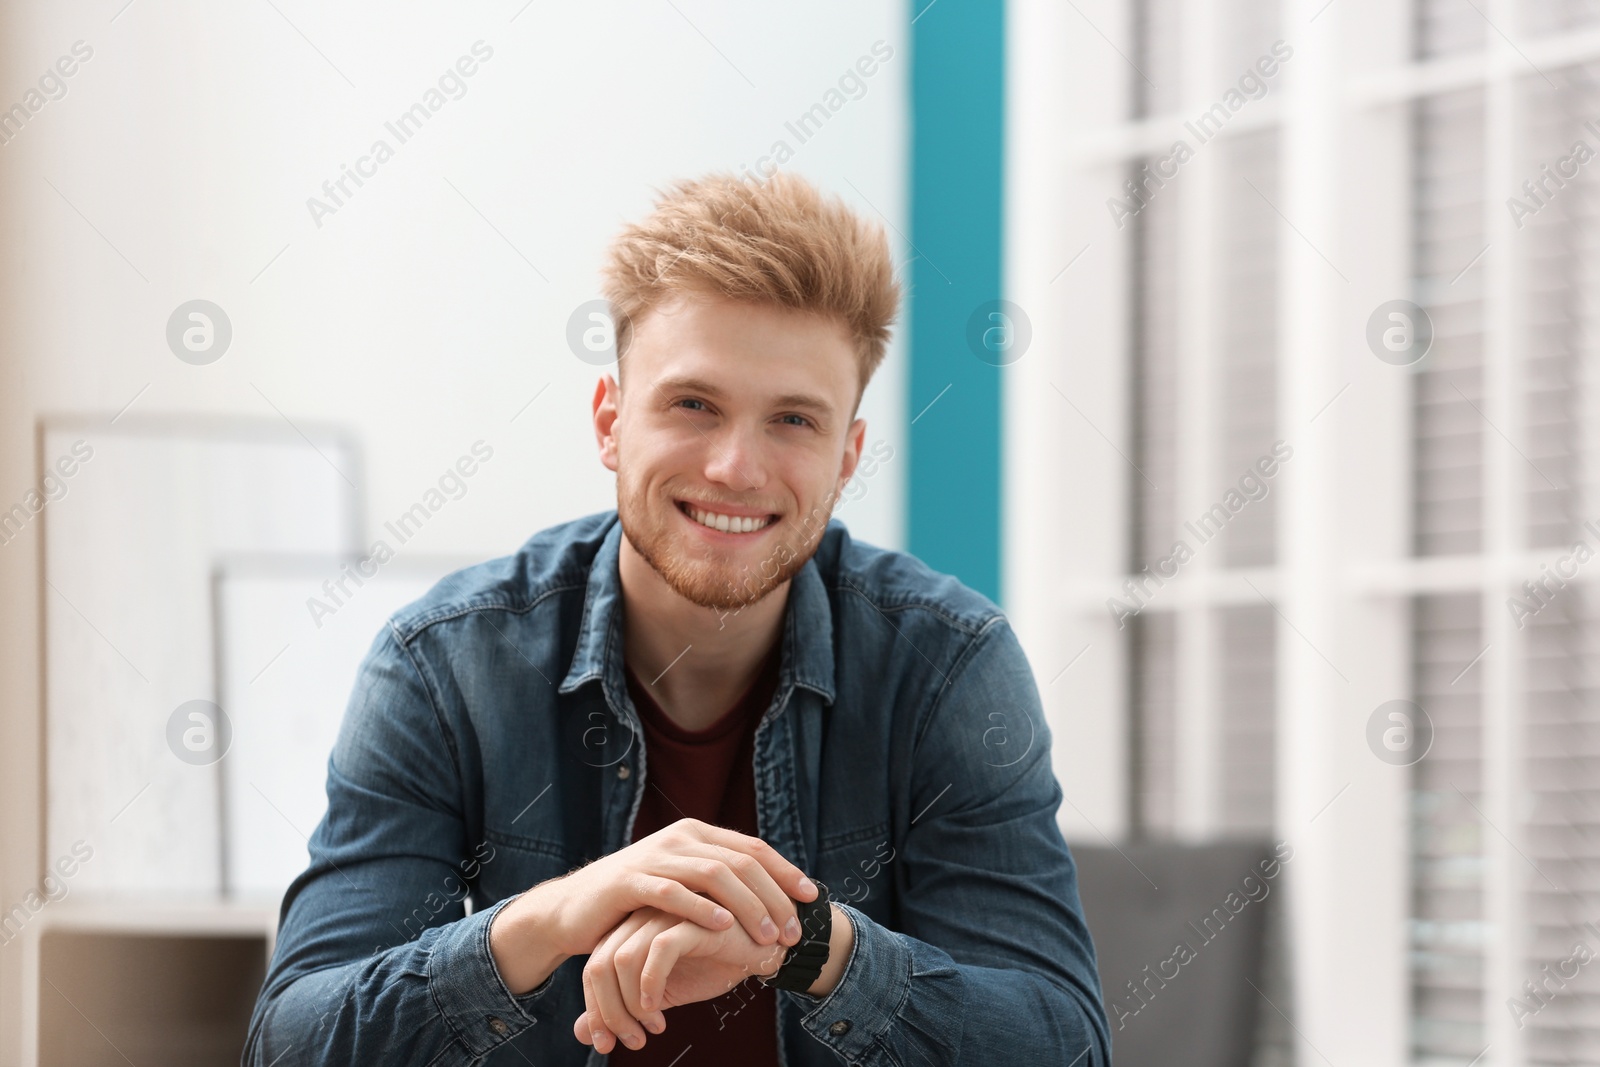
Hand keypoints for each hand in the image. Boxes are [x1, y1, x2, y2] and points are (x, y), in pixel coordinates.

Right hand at [489, 819, 815, 993]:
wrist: (573, 909)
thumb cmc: (637, 904)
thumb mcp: (683, 885)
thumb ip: (718, 883)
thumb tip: (772, 899)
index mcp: (696, 835)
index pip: (752, 848)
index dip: (785, 872)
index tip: (811, 899)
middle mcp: (679, 839)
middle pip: (739, 862)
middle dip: (772, 897)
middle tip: (792, 931)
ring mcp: (653, 857)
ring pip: (712, 875)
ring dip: (746, 905)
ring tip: (767, 934)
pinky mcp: (629, 881)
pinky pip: (671, 892)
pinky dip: (700, 908)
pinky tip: (722, 926)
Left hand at [573, 906, 786, 1053]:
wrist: (768, 948)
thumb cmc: (714, 965)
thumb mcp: (661, 994)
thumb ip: (622, 1008)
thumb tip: (581, 1035)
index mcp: (632, 928)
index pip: (594, 969)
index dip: (596, 1009)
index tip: (610, 1043)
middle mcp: (642, 915)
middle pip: (599, 965)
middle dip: (608, 1013)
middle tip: (631, 1041)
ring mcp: (666, 913)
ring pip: (621, 959)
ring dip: (629, 1006)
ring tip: (651, 1028)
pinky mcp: (692, 917)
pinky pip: (657, 950)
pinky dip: (650, 985)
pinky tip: (660, 1009)